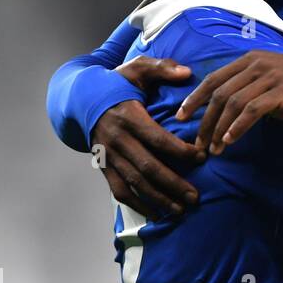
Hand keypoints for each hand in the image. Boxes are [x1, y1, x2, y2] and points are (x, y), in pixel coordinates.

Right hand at [93, 56, 200, 218]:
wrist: (81, 99)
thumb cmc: (117, 84)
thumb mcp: (137, 69)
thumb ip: (162, 68)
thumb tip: (187, 72)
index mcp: (128, 117)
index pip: (157, 138)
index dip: (180, 150)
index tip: (201, 156)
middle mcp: (117, 140)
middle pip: (147, 167)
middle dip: (172, 184)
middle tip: (195, 197)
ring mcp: (109, 156)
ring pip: (134, 183)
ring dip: (158, 199)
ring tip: (180, 211)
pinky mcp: (103, 166)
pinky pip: (119, 190)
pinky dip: (137, 204)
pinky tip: (156, 214)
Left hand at [175, 50, 282, 153]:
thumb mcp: (266, 78)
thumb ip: (244, 85)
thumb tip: (217, 107)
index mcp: (248, 60)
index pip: (213, 78)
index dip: (194, 98)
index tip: (181, 117)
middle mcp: (256, 65)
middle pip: (220, 94)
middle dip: (205, 120)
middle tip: (198, 142)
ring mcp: (269, 77)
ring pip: (234, 103)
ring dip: (220, 129)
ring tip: (215, 148)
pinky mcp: (281, 92)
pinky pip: (253, 111)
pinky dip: (238, 127)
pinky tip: (230, 140)